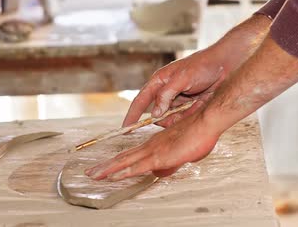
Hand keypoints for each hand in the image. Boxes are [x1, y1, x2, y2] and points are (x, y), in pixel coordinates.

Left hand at [85, 112, 218, 179]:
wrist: (207, 120)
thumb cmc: (200, 133)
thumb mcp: (185, 150)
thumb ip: (173, 160)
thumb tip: (163, 170)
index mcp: (157, 142)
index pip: (132, 153)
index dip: (118, 160)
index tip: (107, 167)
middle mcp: (152, 144)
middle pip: (124, 157)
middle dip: (106, 165)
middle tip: (91, 172)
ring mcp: (154, 150)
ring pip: (126, 161)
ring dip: (108, 169)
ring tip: (93, 175)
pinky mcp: (160, 156)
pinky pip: (138, 166)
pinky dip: (124, 171)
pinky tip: (114, 176)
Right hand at [123, 47, 228, 127]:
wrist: (225, 65)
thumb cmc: (202, 67)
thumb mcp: (181, 79)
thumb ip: (166, 95)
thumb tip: (154, 114)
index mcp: (158, 82)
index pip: (140, 101)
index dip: (132, 116)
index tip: (124, 129)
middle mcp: (166, 92)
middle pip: (157, 114)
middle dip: (164, 119)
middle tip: (180, 113)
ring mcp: (178, 100)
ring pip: (171, 118)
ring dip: (178, 118)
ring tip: (194, 104)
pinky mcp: (189, 106)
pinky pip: (183, 119)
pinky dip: (188, 117)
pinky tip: (199, 105)